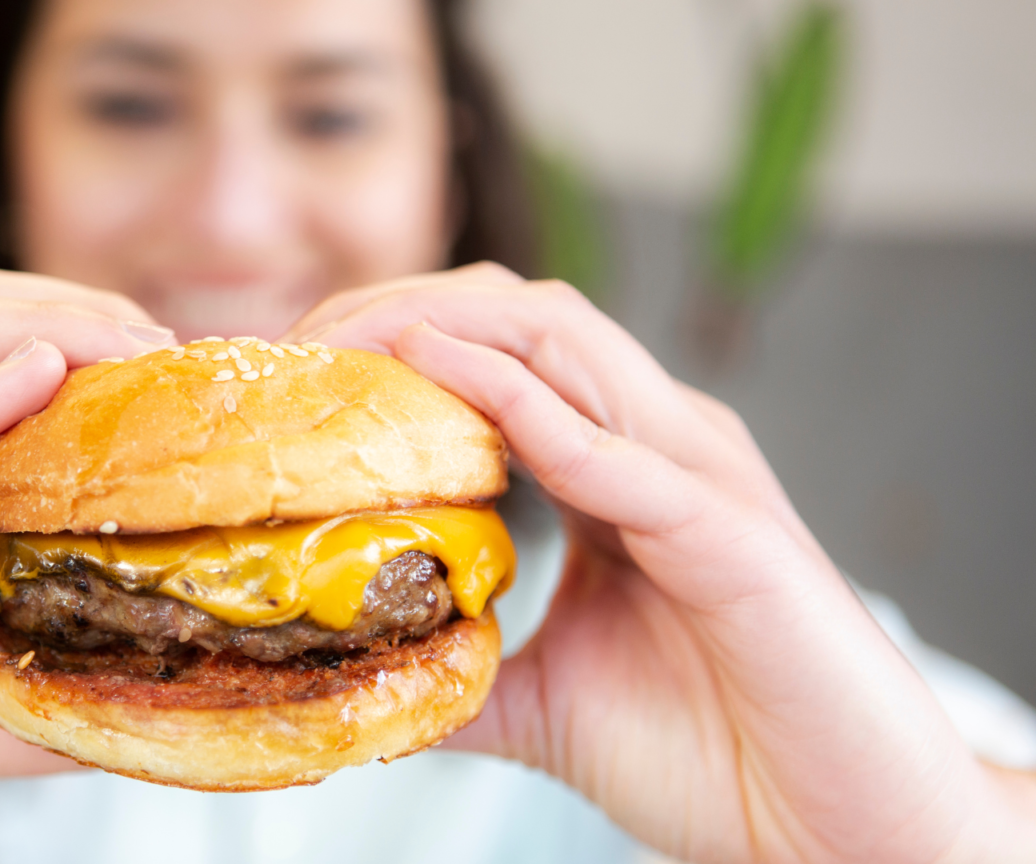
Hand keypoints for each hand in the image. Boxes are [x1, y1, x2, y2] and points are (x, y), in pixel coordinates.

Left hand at [286, 263, 1035, 862]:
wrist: (833, 832)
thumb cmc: (711, 752)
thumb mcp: (542, 697)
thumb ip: (460, 665)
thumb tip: (359, 667)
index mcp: (620, 467)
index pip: (497, 356)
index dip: (393, 346)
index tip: (296, 379)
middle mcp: (660, 444)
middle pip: (520, 319)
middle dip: (402, 312)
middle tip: (299, 351)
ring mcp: (699, 474)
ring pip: (567, 346)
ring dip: (448, 331)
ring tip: (347, 346)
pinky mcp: (732, 532)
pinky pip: (619, 450)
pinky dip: (530, 408)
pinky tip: (452, 383)